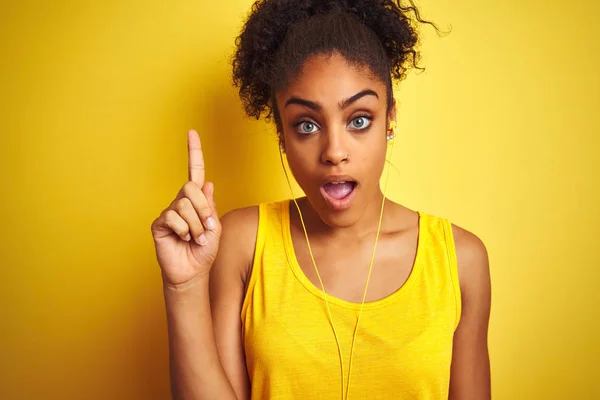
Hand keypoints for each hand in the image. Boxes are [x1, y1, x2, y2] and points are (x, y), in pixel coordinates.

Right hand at [151, 130, 221, 286]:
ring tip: (195, 238)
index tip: (191, 132)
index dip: (194, 152)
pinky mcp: (159, 224)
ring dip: (196, 225)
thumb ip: (210, 206)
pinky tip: (183, 239)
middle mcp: (181, 202)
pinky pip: (173, 217)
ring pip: (184, 205)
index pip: (194, 171)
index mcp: (197, 200)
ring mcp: (169, 212)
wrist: (192, 271)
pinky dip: (184, 230)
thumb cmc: (204, 250)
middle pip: (190, 188)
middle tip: (206, 228)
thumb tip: (206, 182)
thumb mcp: (215, 227)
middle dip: (203, 209)